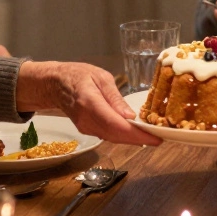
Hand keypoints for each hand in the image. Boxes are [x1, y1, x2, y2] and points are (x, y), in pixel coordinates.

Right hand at [16, 61, 161, 145]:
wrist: (55, 84)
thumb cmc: (78, 75)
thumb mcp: (100, 77)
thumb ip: (115, 97)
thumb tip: (130, 116)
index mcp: (90, 103)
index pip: (117, 125)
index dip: (137, 135)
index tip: (156, 138)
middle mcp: (87, 120)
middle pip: (117, 136)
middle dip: (140, 140)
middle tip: (161, 138)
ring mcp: (86, 127)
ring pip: (113, 139)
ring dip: (133, 140)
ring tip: (152, 136)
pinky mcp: (87, 130)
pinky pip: (108, 136)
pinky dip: (123, 136)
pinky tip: (135, 133)